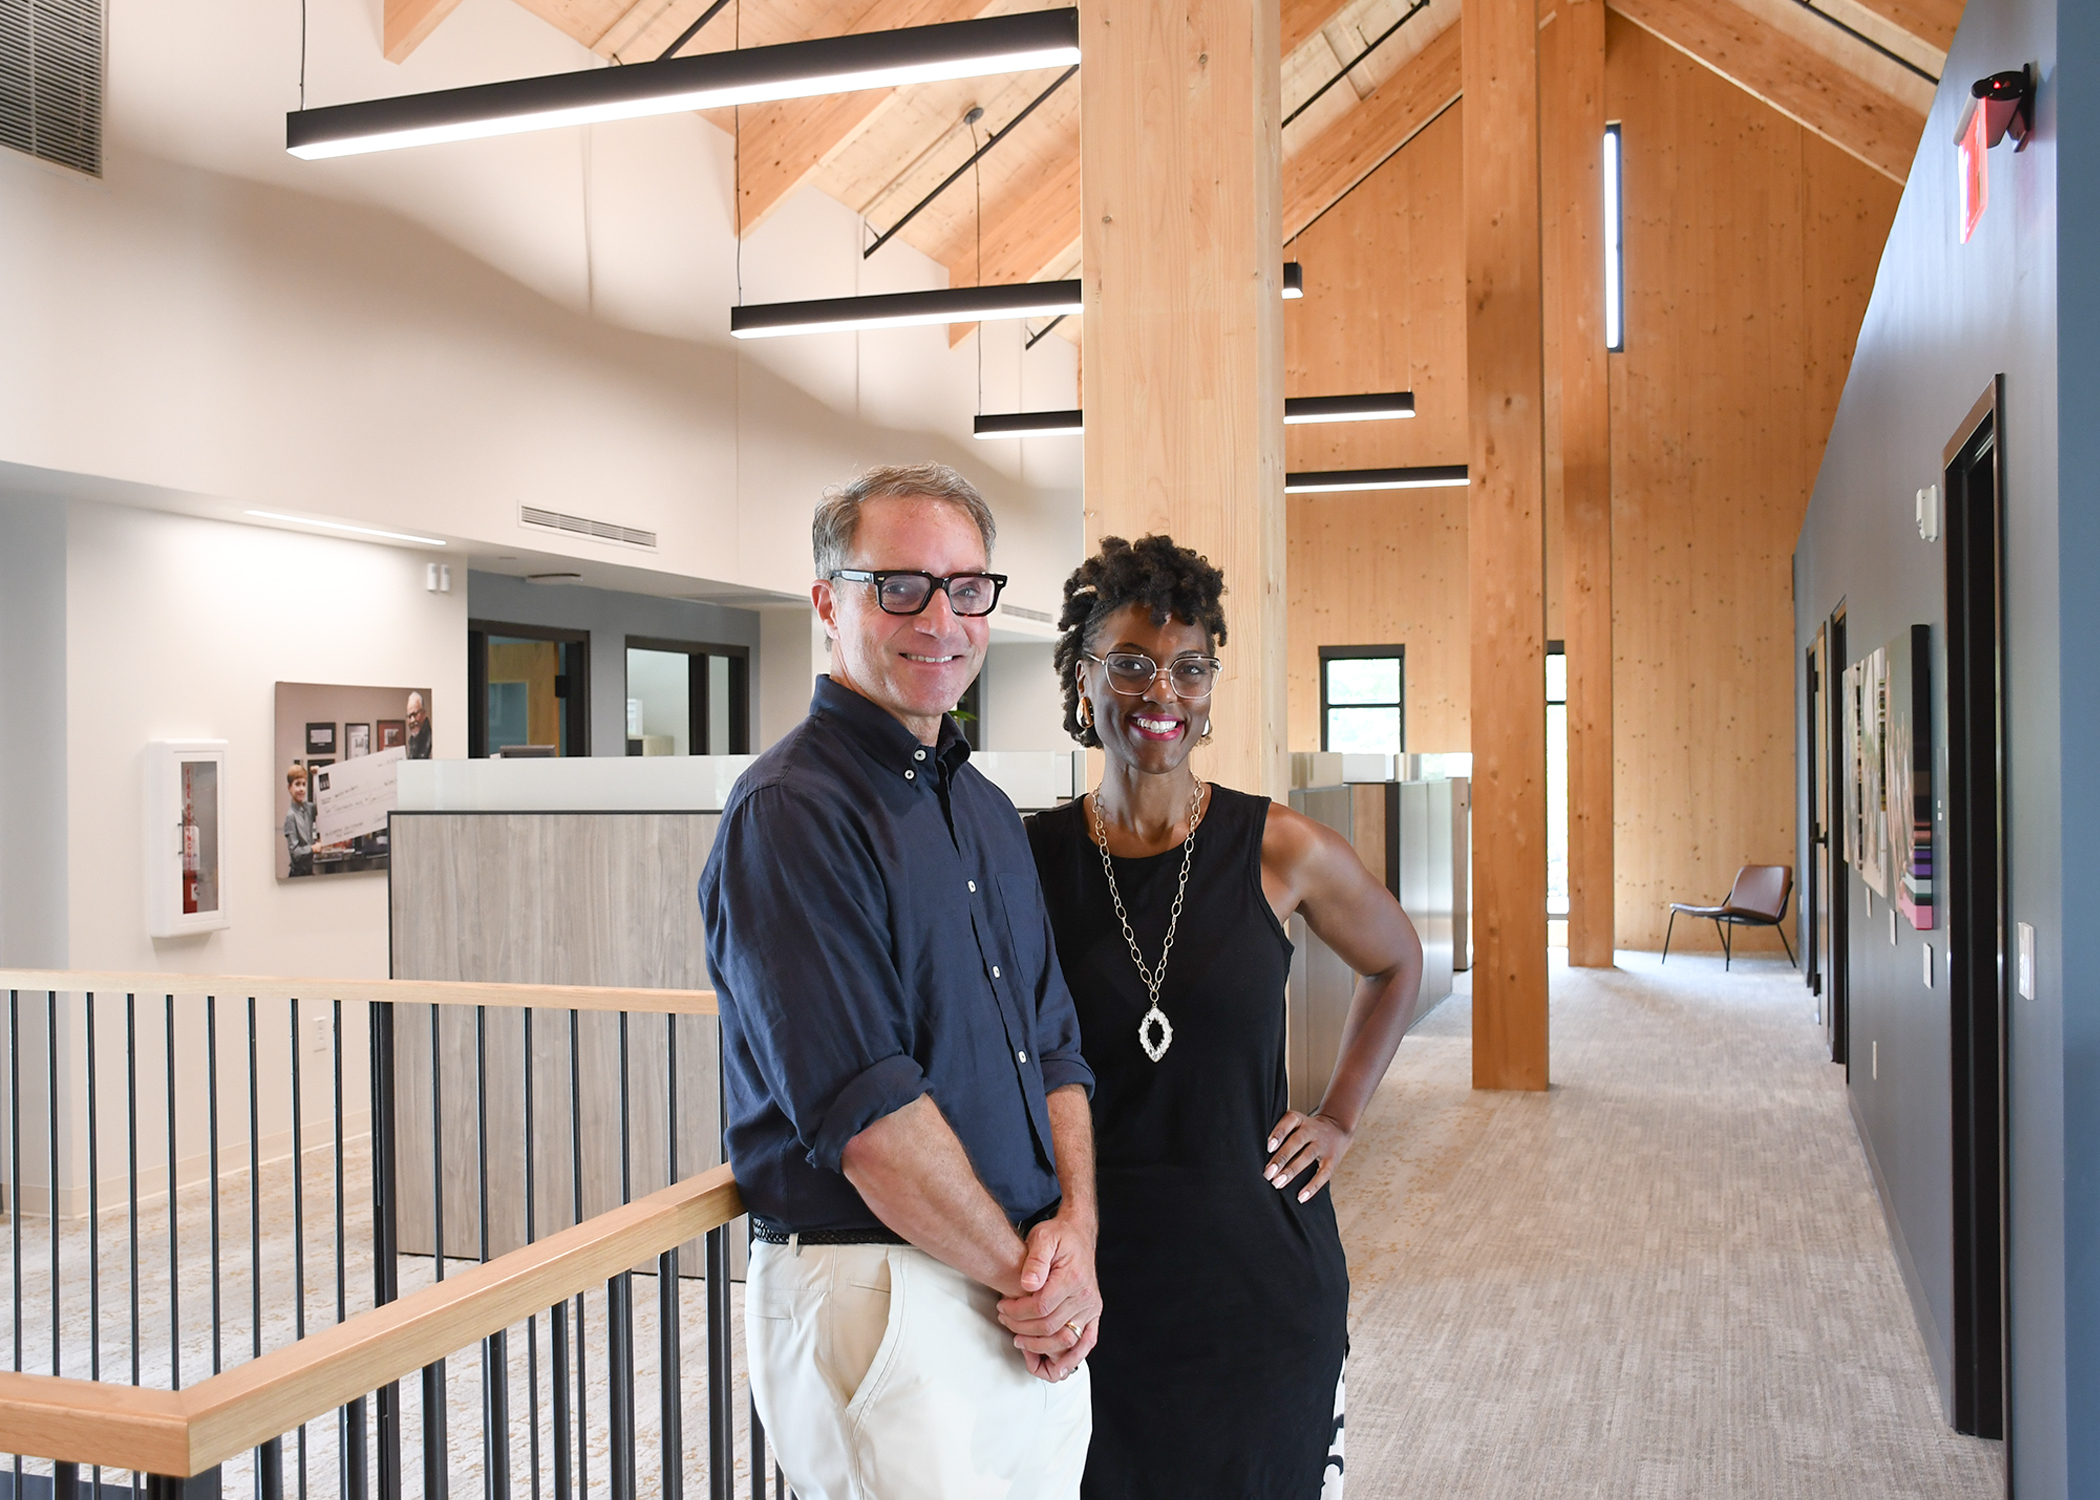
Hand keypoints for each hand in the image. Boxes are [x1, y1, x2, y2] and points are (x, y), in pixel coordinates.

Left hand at [996, 1215, 1100, 1383]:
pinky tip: (1056, 1368)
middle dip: (1022, 1328)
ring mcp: (1091, 1308)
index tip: (1002, 1308)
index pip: (1041, 1306)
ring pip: (1066, 1340)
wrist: (1078, 1235)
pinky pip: (1086, 1343)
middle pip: (1050, 1325)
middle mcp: (1085, 1296)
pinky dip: (1071, 1359)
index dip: (1018, 1312)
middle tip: (1005, 1321)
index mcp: (1073, 1277)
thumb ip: (1035, 1260)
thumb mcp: (1043, 1237)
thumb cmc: (1059, 1237)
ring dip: (1041, 1348)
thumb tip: (1027, 1285)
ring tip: (1021, 1343)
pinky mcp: (1093, 1315)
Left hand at [1263, 1110, 1353, 1202]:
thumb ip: (1279, 1133)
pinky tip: (1301, 1197)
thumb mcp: (1295, 1123)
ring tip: (1277, 1183)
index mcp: (1300, 1120)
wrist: (1337, 1128)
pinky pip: (1323, 1174)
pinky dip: (1312, 1186)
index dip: (1279, 1133)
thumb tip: (1256, 1154)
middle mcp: (1312, 1130)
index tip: (1268, 1147)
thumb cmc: (1305, 1130)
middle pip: (1296, 1142)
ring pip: (1307, 1157)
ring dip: (1292, 1171)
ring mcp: (1323, 1145)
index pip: (1289, 1121)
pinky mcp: (1332, 1160)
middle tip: (1268, 1173)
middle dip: (1281, 1158)